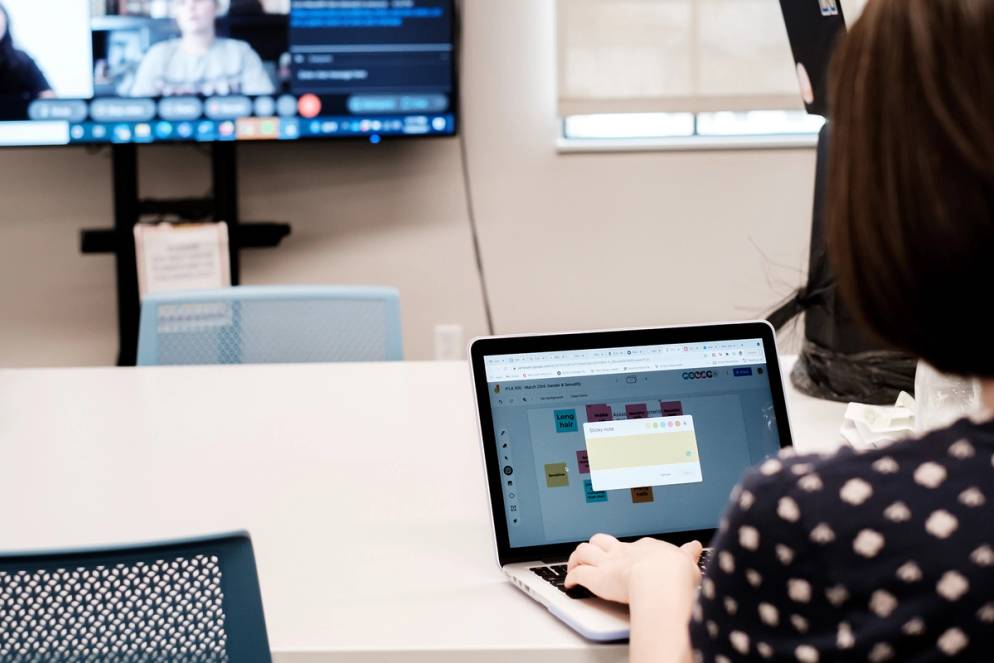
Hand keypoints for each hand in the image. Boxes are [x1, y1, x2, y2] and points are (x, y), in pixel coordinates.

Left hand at [564, 533, 701, 604]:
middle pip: (600, 541)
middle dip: (594, 547)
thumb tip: (695, 546)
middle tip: (593, 555)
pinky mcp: (597, 579)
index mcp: (644, 548)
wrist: (662, 579)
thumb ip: (688, 554)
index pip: (629, 545)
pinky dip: (571, 579)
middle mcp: (622, 552)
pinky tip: (570, 585)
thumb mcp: (688, 561)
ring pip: (583, 552)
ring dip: (576, 559)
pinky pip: (578, 575)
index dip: (623, 550)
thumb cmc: (675, 573)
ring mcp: (608, 564)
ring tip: (574, 566)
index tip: (622, 555)